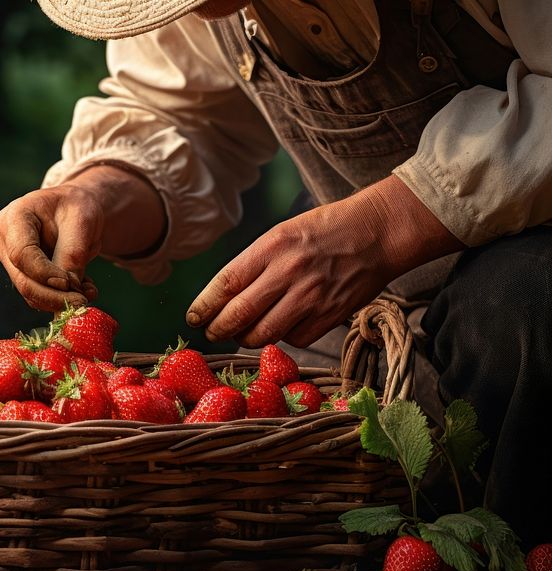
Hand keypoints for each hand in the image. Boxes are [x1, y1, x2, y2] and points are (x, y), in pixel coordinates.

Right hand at [0, 165, 166, 311]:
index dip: (44, 273)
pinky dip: (62, 298)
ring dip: (61, 300)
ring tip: (89, 293)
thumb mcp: (81, 221)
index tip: (70, 283)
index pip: (22, 254)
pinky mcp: (24, 275)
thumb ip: (72, 253)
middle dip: (54, 296)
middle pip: (23, 280)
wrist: (76, 210)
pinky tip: (84, 290)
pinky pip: (40, 295)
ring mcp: (12, 261)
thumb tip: (69, 289)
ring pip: (31, 293)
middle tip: (82, 302)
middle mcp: (6, 242)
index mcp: (14, 217)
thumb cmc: (76, 207)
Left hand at [185, 175, 464, 347]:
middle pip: (239, 316)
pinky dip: (283, 337)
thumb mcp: (282, 233)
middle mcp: (289, 273)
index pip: (225, 284)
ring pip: (263, 335)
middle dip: (219, 330)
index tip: (193, 318)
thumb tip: (224, 297)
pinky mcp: (330, 316)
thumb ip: (254, 263)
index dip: (204, 307)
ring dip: (248, 338)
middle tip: (213, 333)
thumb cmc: (324, 230)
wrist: (378, 232)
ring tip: (245, 332)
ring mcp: (311, 297)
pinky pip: (294, 339)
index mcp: (272, 247)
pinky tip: (284, 325)